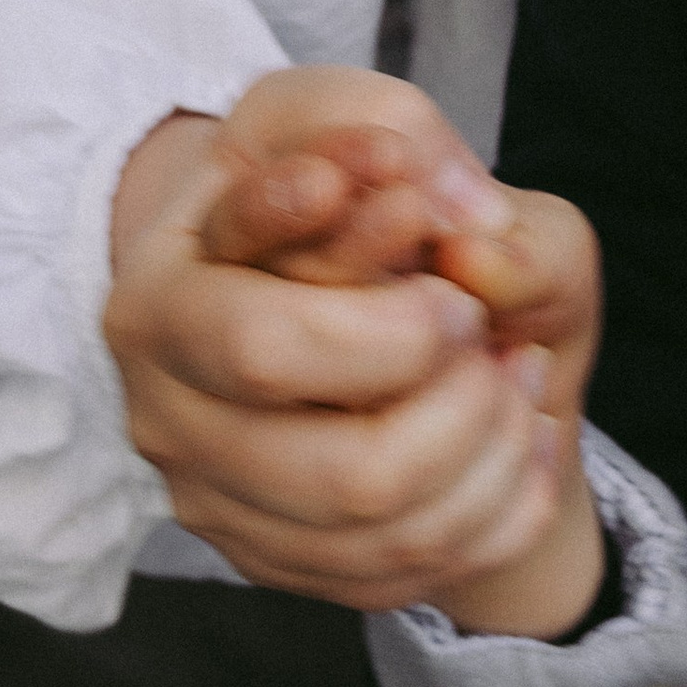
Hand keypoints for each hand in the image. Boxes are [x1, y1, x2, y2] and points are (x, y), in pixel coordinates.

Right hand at [106, 67, 604, 631]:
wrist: (343, 285)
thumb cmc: (346, 190)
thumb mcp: (366, 116)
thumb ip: (412, 134)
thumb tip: (470, 238)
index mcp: (162, 299)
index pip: (264, 347)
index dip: (390, 322)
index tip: (433, 236)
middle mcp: (168, 415)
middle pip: (345, 471)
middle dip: (462, 400)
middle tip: (483, 322)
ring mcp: (217, 500)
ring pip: (388, 531)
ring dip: (495, 449)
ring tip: (518, 369)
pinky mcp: (273, 557)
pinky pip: (409, 570)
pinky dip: (502, 505)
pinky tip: (524, 430)